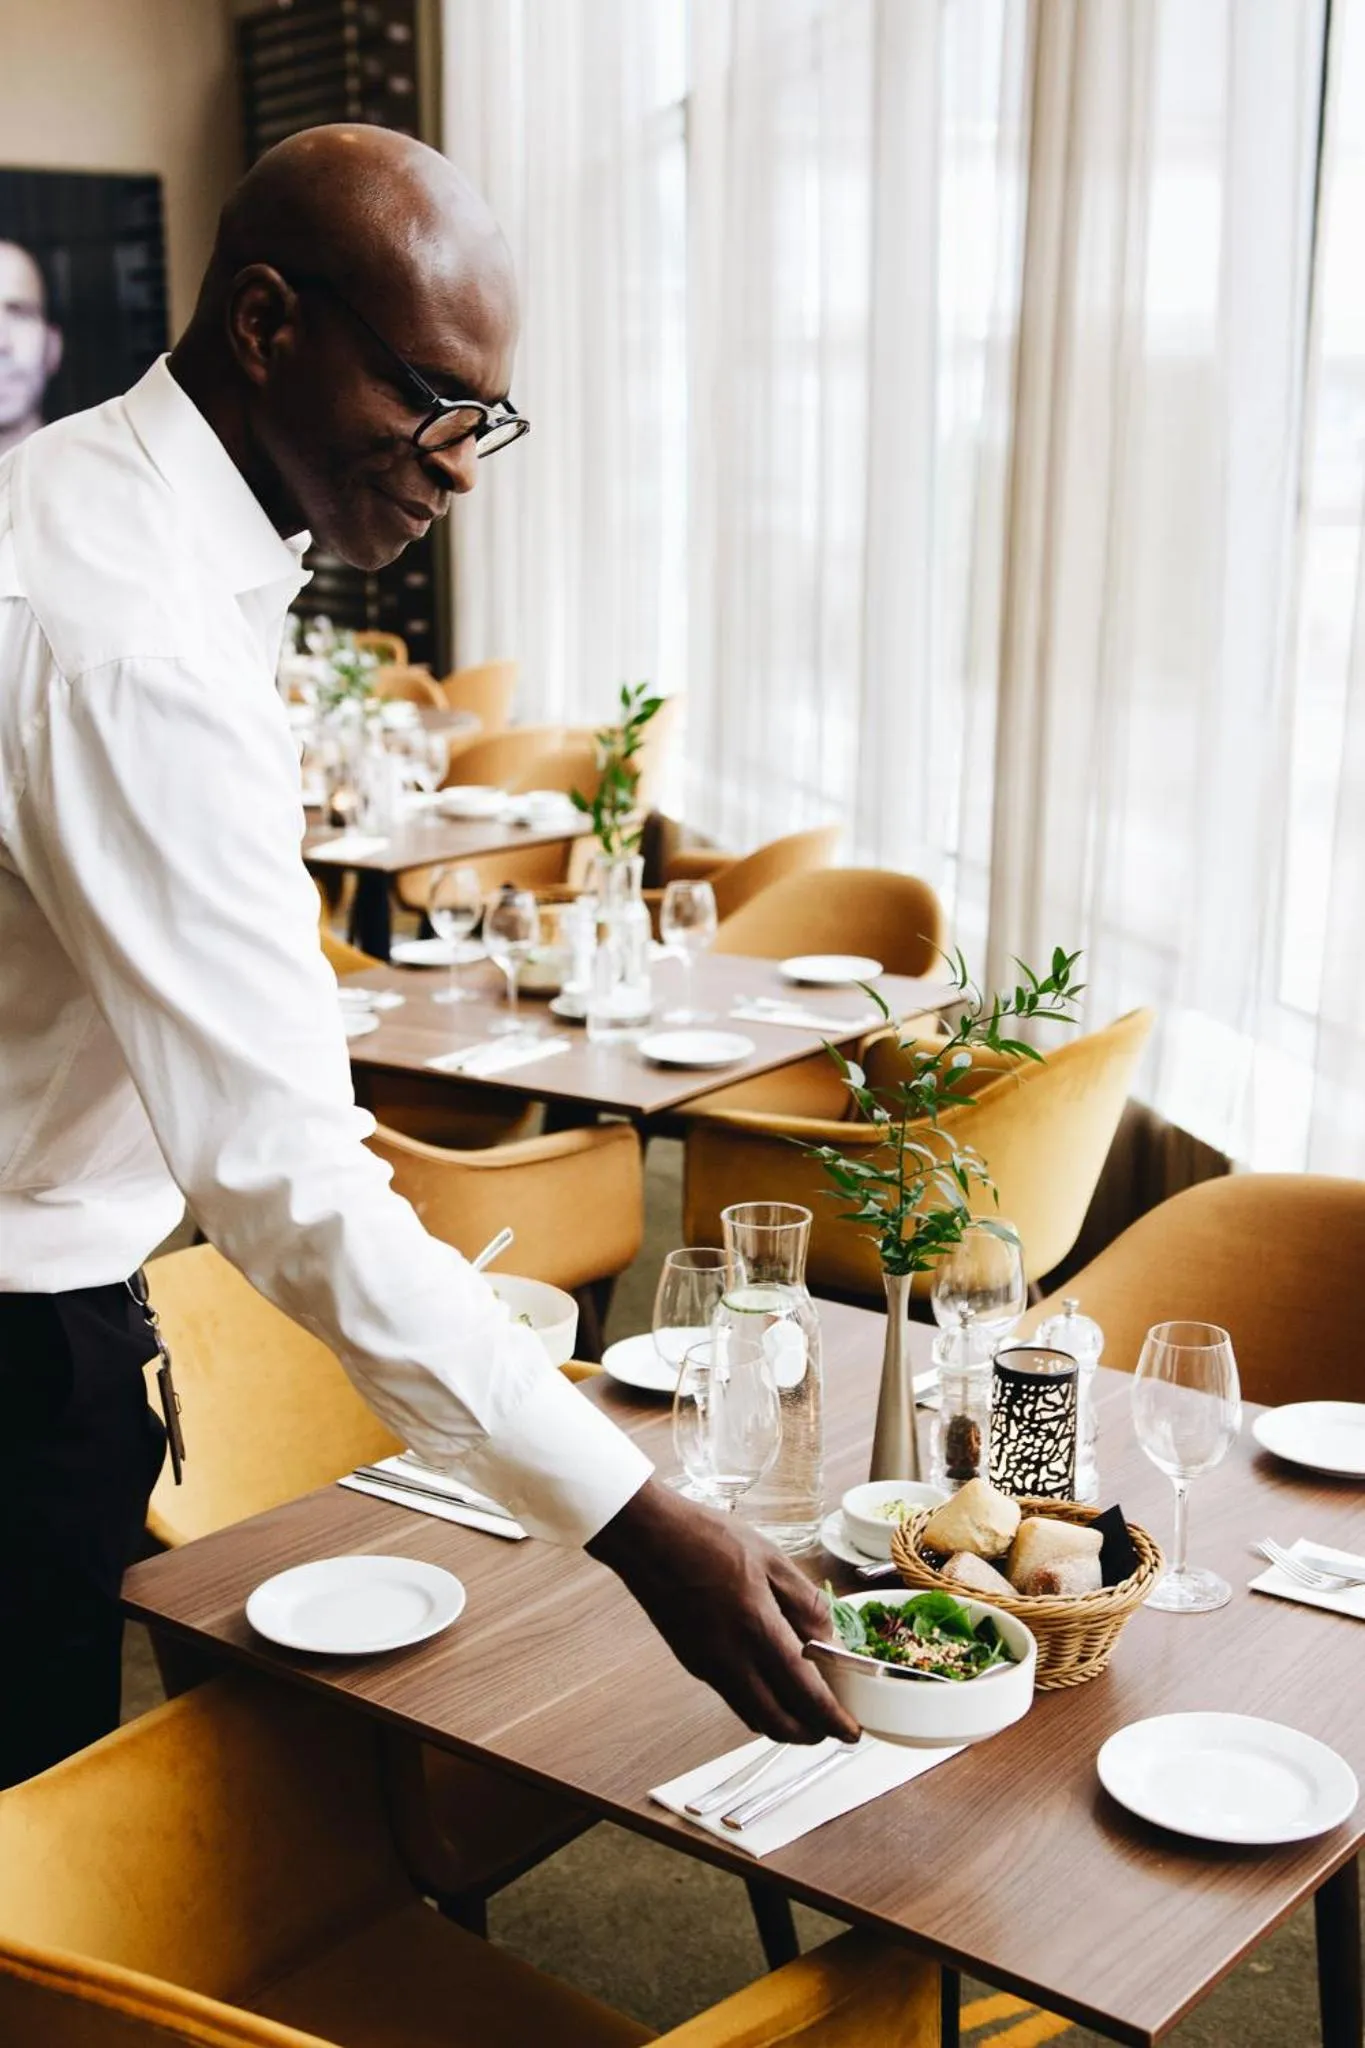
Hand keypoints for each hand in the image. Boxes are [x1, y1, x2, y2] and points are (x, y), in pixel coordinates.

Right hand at [586, 1476, 859, 1744]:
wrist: (648, 1538)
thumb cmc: (710, 1538)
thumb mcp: (772, 1558)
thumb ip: (806, 1603)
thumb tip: (831, 1641)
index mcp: (757, 1628)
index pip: (804, 1693)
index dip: (833, 1720)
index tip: (852, 1732)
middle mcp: (731, 1659)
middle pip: (777, 1722)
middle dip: (810, 1734)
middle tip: (832, 1725)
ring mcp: (708, 1666)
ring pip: (753, 1716)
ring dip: (784, 1724)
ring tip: (807, 1710)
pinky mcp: (692, 1663)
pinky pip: (733, 1699)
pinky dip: (759, 1705)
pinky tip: (771, 1684)